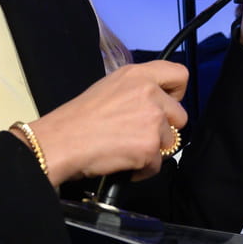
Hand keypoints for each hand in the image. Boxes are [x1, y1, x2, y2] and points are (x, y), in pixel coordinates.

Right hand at [23, 61, 187, 185]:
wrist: (61, 141)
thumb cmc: (79, 116)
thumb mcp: (110, 86)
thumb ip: (138, 89)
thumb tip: (155, 103)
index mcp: (139, 74)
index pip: (180, 75)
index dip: (176, 94)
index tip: (165, 104)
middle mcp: (151, 93)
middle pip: (180, 116)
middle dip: (164, 129)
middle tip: (139, 134)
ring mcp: (153, 120)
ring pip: (169, 142)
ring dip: (152, 150)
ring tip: (126, 149)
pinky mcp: (149, 147)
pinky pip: (157, 164)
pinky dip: (142, 168)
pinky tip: (123, 162)